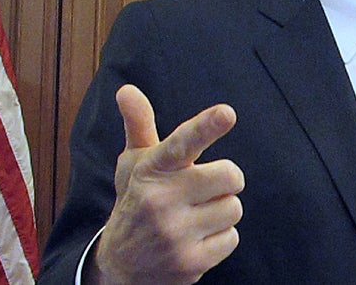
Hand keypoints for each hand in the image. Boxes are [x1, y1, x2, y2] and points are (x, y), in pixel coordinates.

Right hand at [94, 85, 242, 283]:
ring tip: (195, 216)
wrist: (120, 265)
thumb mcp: (133, 164)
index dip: (206, 127)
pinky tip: (196, 239)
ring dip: (222, 210)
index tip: (226, 113)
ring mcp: (175, 234)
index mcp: (152, 169)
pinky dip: (220, 238)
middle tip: (206, 187)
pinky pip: (232, 237)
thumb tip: (127, 89)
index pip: (182, 143)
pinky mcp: (190, 262)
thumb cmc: (136, 202)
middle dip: (225, 180)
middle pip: (230, 176)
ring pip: (234, 208)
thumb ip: (139, 125)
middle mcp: (161, 200)